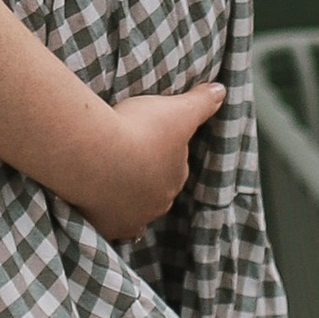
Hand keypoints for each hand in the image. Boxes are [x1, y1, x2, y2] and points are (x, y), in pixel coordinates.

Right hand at [86, 82, 224, 244]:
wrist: (96, 154)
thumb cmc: (139, 130)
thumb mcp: (177, 110)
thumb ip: (201, 102)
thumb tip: (221, 91)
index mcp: (175, 178)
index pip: (174, 167)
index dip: (163, 151)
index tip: (148, 137)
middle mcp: (157, 203)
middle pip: (154, 189)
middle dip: (144, 175)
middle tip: (126, 154)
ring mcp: (131, 218)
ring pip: (133, 209)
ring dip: (124, 195)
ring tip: (108, 176)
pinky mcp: (105, 226)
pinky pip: (109, 224)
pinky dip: (105, 215)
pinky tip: (98, 203)